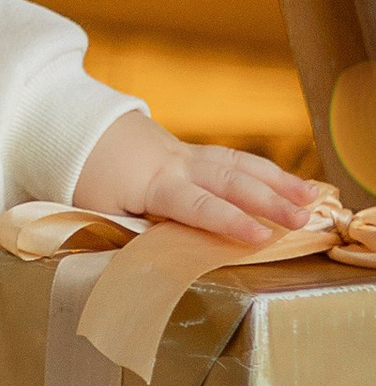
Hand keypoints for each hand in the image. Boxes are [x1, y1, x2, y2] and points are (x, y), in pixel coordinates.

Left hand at [71, 113, 329, 247]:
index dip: (228, 221)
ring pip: (237, 163)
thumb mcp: (96, 210)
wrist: (73, 128)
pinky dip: (265, 171)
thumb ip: (131, 231)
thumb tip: (160, 257)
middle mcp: (175, 162)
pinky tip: (290, 184)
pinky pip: (233, 159)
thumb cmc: (81, 177)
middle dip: (268, 201)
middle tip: (302, 221)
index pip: (196, 205)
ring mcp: (186, 153)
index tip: (260, 237)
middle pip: (228, 180)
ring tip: (311, 199)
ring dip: (277, 181)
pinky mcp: (191, 151)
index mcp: (151, 181)